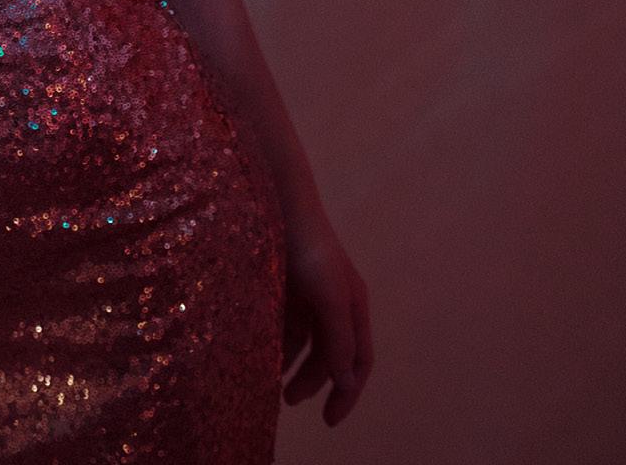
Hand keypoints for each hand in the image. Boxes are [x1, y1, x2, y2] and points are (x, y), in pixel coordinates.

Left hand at [279, 207, 372, 427]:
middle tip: (289, 401)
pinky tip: (266, 356)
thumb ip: (339, 340)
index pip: (359, 361)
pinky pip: (287, 326)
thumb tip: (347, 382)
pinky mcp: (286, 287)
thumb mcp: (329, 298)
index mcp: (354, 306)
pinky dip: (280, 344)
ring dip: (295, 366)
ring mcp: (310, 295)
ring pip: (307, 343)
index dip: (348, 392)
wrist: (280, 204)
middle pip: (331, 356)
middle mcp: (336, 304)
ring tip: (275, 385)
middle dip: (314, 381)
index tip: (329, 420)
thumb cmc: (310, 251)